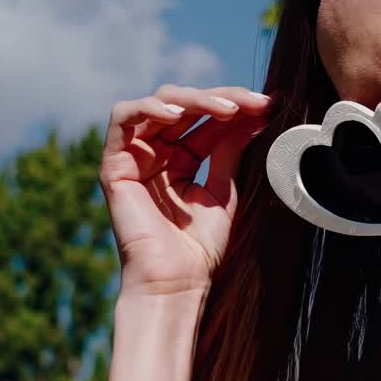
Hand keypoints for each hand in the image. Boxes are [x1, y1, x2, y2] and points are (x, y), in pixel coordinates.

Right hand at [99, 85, 271, 297]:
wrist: (176, 282)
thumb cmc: (199, 247)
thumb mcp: (222, 189)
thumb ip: (230, 150)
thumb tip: (255, 114)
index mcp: (179, 159)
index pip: (205, 118)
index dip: (235, 106)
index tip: (267, 105)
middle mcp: (154, 153)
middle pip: (184, 104)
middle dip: (222, 98)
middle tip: (254, 103)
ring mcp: (133, 156)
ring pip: (158, 104)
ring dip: (194, 99)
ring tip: (227, 109)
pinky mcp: (113, 164)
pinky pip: (122, 118)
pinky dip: (149, 107)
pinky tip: (178, 115)